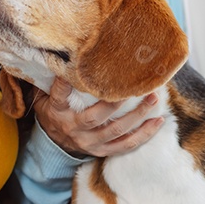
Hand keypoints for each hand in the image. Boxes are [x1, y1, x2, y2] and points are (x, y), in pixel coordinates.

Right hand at [31, 78, 163, 157]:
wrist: (54, 143)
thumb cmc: (54, 112)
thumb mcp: (46, 97)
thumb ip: (55, 80)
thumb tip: (64, 52)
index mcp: (57, 111)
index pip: (60, 95)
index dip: (66, 83)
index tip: (76, 69)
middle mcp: (73, 128)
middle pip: (94, 117)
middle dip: (114, 103)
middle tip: (133, 87)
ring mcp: (88, 142)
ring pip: (116, 131)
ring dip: (137, 116)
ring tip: (153, 99)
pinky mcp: (101, 151)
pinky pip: (126, 145)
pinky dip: (144, 135)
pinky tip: (158, 121)